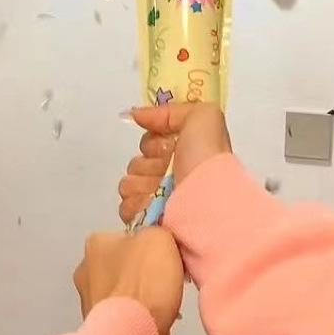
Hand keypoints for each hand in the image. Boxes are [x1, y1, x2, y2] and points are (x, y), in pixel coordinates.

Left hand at [73, 227, 183, 334]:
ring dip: (134, 300)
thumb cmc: (145, 281)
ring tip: (157, 312)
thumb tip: (152, 242)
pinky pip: (117, 318)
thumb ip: (156, 232)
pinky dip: (131, 320)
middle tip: (161, 287)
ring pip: (118, 293)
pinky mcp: (92, 329)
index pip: (125, 238)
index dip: (147, 248)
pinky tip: (146, 327)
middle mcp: (83, 269)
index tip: (162, 261)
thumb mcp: (160, 238)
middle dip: (138, 275)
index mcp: (95, 242)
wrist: (132, 334)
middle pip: (119, 266)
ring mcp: (85, 301)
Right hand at [119, 102, 230, 224]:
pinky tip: (153, 205)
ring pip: (128, 183)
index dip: (154, 142)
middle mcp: (169, 178)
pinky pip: (125, 206)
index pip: (149, 142)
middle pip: (136, 162)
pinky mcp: (147, 223)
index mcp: (183, 157)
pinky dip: (136, 204)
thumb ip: (170, 110)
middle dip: (148, 164)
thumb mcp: (203, 118)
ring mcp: (157, 202)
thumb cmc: (206, 161)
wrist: (208, 205)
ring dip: (142, 184)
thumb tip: (137, 115)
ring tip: (162, 191)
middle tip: (167, 170)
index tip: (168, 146)